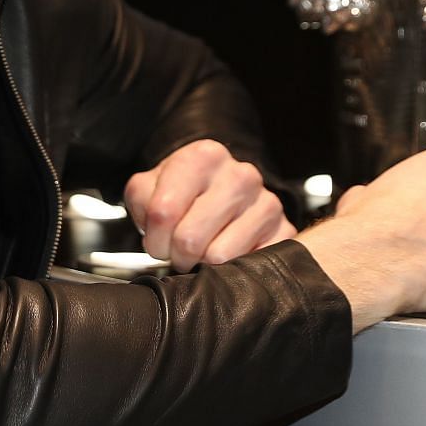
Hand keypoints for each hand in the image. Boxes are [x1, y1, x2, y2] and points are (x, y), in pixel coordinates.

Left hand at [123, 139, 295, 272]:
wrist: (225, 192)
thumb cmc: (185, 192)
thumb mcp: (151, 187)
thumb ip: (142, 201)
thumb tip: (154, 229)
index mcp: (204, 157)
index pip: (163, 211)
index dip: (154, 237)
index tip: (157, 240)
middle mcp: (240, 175)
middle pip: (189, 239)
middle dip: (175, 254)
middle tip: (177, 250)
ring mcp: (266, 202)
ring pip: (217, 256)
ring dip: (201, 263)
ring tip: (201, 249)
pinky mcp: (283, 231)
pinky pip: (247, 266)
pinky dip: (230, 269)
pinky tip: (225, 252)